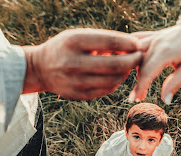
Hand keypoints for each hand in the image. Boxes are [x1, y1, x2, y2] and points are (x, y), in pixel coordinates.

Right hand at [23, 28, 141, 99]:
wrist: (40, 69)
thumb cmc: (65, 48)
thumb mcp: (78, 36)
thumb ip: (103, 40)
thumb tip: (133, 46)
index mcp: (73, 42)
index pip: (110, 42)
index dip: (129, 44)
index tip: (139, 44)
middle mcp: (72, 63)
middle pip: (114, 65)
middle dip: (133, 60)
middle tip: (140, 57)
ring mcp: (74, 82)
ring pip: (113, 80)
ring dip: (125, 73)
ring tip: (127, 65)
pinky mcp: (77, 95)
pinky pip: (106, 90)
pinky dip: (115, 82)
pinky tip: (115, 75)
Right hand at [129, 21, 180, 103]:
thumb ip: (174, 84)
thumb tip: (165, 101)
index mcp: (165, 53)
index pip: (146, 73)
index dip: (140, 87)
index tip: (135, 99)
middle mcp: (156, 43)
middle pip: (139, 66)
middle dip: (138, 83)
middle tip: (138, 97)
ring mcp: (153, 37)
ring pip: (135, 55)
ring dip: (133, 69)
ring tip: (138, 84)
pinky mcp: (152, 34)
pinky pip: (136, 41)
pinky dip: (129, 50)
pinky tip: (124, 59)